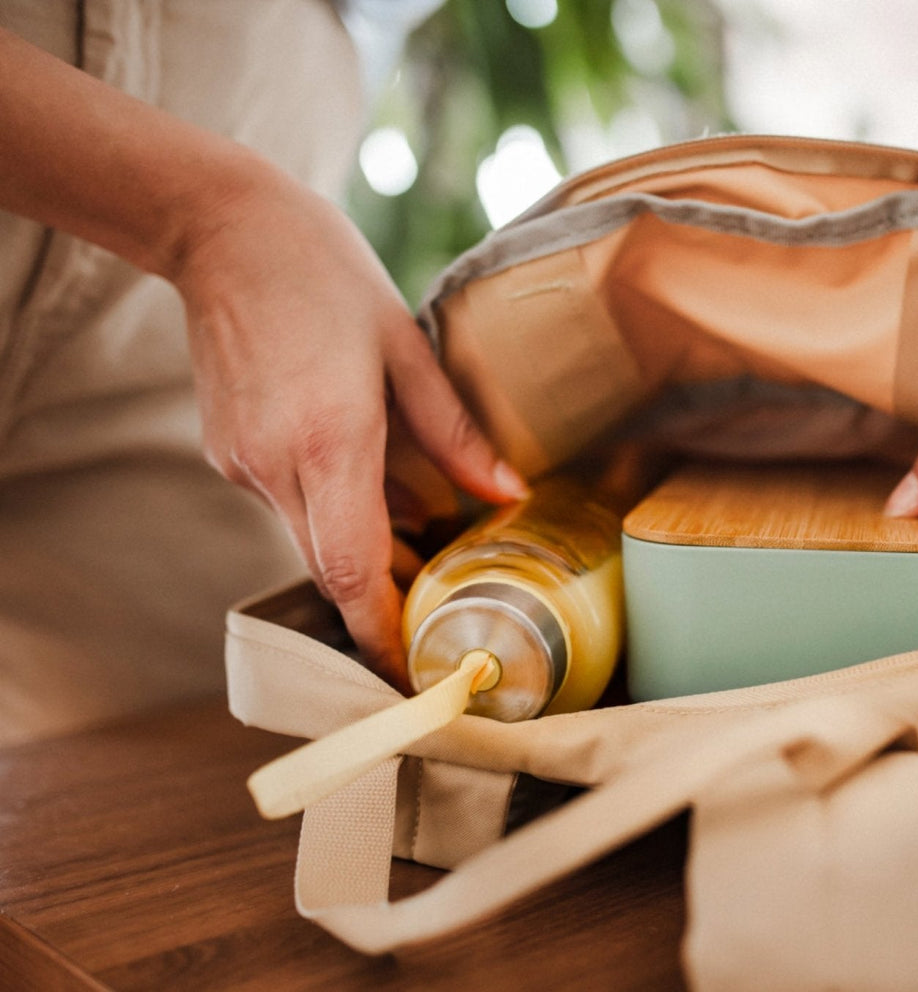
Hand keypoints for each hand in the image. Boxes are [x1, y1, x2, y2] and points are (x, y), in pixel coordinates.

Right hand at [171, 167, 527, 688]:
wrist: (222, 229)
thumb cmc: (325, 275)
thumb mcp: (408, 347)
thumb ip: (456, 434)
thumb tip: (507, 496)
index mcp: (331, 438)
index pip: (354, 568)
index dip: (384, 630)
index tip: (414, 669)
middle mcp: (277, 463)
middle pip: (334, 569)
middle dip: (385, 599)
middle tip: (441, 606)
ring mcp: (242, 462)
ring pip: (310, 539)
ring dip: (362, 550)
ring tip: (420, 533)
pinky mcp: (226, 453)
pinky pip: (288, 505)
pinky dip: (331, 510)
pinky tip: (366, 475)